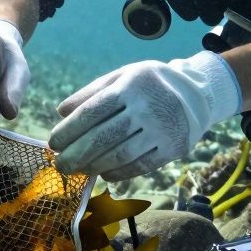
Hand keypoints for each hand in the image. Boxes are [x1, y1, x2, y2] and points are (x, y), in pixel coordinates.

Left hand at [49, 51, 240, 180]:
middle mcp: (146, 108)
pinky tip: (104, 173)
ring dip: (94, 166)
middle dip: (76, 154)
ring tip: (79, 170)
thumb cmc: (148, 85)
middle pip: (103, 137)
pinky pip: (140, 166)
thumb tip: (61, 112)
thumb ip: (91, 92)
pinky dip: (118, 173)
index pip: (92, 112)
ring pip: (120, 155)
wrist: (196, 94)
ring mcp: (161, 130)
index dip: (69, 130)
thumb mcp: (121, 77)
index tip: (53, 143)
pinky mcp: (173, 148)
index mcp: (130, 86)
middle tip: (60, 166)